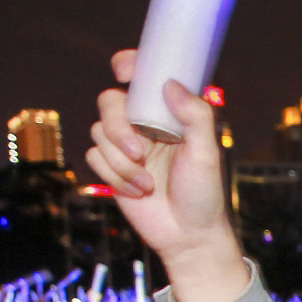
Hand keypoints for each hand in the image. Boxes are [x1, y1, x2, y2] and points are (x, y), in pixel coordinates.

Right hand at [86, 49, 248, 301]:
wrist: (188, 236)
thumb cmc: (203, 194)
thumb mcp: (207, 154)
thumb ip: (196, 116)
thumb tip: (170, 84)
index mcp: (169, 115)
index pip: (144, 78)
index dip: (130, 65)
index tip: (124, 71)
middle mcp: (145, 125)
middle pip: (109, 102)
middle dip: (117, 126)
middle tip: (139, 151)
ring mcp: (126, 145)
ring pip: (98, 131)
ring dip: (121, 161)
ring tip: (148, 183)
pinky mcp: (112, 168)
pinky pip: (94, 157)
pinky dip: (114, 176)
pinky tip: (138, 192)